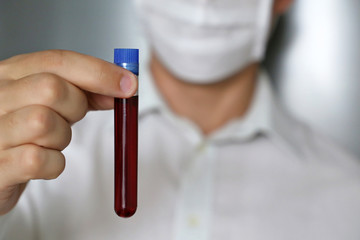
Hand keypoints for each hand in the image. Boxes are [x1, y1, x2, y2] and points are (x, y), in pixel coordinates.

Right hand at [0, 50, 137, 214]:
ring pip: (44, 123)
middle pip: (52, 88)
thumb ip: (83, 91)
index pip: (58, 61)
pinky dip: (53, 165)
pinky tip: (43, 163)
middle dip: (76, 106)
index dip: (99, 72)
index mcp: (10, 74)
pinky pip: (38, 160)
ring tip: (50, 142)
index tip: (129, 84)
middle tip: (71, 118)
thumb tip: (123, 86)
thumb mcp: (48, 102)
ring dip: (62, 138)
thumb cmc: (24, 132)